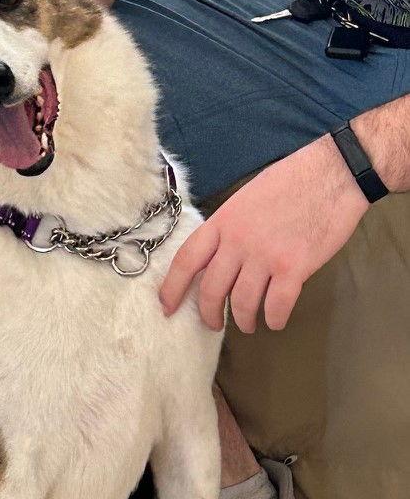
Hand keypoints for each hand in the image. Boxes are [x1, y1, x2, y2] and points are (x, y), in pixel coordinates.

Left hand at [160, 134, 369, 332]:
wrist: (333, 173)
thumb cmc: (290, 182)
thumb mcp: (245, 200)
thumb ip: (228, 229)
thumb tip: (218, 258)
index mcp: (222, 223)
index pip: (186, 261)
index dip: (172, 288)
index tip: (166, 307)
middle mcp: (238, 242)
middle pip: (211, 289)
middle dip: (209, 314)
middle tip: (213, 324)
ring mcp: (265, 255)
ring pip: (242, 302)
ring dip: (244, 320)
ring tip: (249, 324)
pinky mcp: (294, 267)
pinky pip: (276, 304)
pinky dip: (274, 318)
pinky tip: (275, 321)